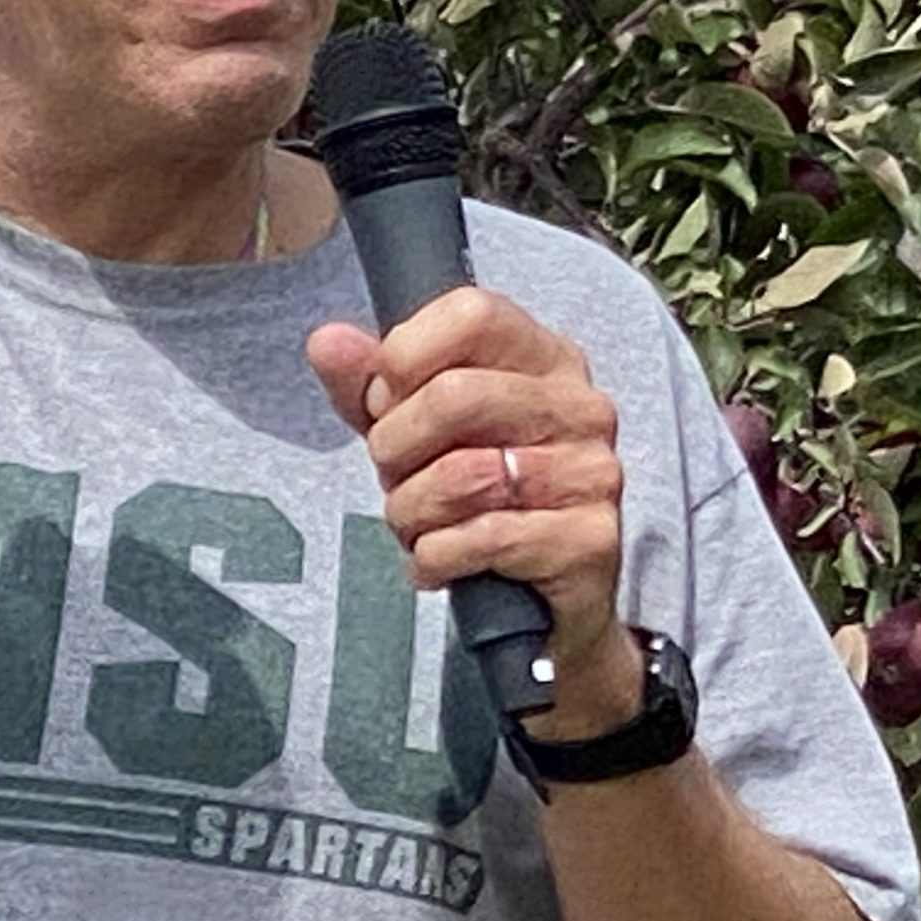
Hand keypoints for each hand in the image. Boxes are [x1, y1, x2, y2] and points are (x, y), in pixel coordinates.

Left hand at [308, 289, 630, 685]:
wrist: (537, 608)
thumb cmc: (475, 498)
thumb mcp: (412, 430)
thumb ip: (367, 382)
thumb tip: (327, 341)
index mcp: (543, 356)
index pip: (472, 312)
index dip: (404, 356)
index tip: (385, 399)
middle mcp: (580, 404)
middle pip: (455, 395)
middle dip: (394, 446)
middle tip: (392, 474)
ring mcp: (593, 471)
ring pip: (464, 475)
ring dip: (411, 510)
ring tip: (413, 523)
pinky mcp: (591, 538)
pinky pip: (484, 538)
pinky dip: (436, 556)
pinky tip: (436, 561)